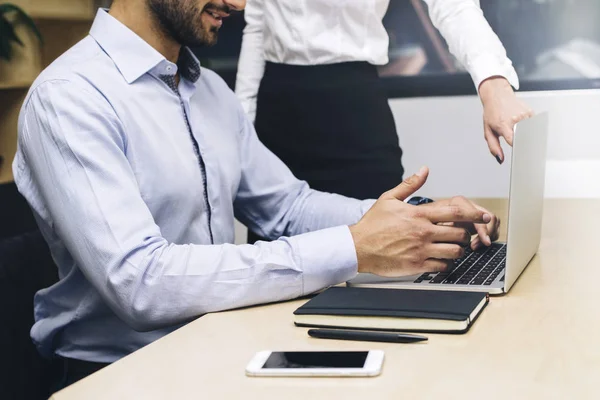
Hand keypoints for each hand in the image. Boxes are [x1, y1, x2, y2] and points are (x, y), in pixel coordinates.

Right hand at [349, 167, 492, 277]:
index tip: (483, 216)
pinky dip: (445, 264)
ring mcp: (421, 250)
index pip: (455, 212)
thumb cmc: (372, 224)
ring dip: (457, 250)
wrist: (358, 247)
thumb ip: (410, 185)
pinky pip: (442, 266)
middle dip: (464, 234)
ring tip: (451, 248)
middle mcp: (423, 232)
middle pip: (459, 233)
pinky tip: (440, 260)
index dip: (474, 214)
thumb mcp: (389, 199)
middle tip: (461, 235)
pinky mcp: (417, 265)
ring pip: (454, 251)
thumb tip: (424, 170)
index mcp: (419, 214)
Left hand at [479, 76, 533, 163]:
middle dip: (522, 143)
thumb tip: (500, 159)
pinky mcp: (531, 112)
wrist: (497, 96)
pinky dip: (528, 128)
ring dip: (525, 135)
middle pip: (524, 138)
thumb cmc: (492, 113)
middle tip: (519, 144)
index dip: (517, 148)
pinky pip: (533, 125)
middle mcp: (515, 119)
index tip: (519, 153)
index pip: (514, 141)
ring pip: (530, 132)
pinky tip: (521, 124)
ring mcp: (524, 115)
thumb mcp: (488, 131)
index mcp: (503, 124)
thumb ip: (493, 147)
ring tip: (517, 129)